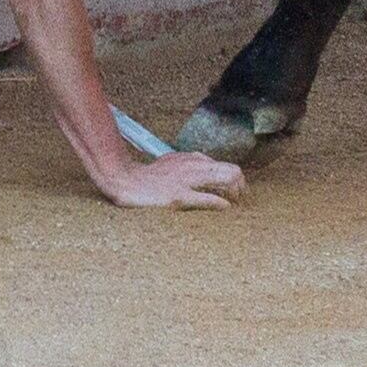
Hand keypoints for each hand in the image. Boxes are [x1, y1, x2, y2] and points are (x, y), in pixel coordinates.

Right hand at [98, 150, 246, 208]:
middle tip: (239, 200)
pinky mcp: (178, 196)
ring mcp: (187, 180)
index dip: (234, 181)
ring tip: (235, 204)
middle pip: (232, 170)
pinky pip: (207, 199)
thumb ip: (189, 163)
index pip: (224, 166)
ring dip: (235, 193)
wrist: (126, 181)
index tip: (235, 193)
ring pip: (225, 179)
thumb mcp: (172, 162)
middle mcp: (193, 166)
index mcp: (192, 158)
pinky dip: (220, 204)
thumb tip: (205, 165)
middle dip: (241, 187)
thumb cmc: (148, 176)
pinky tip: (225, 208)